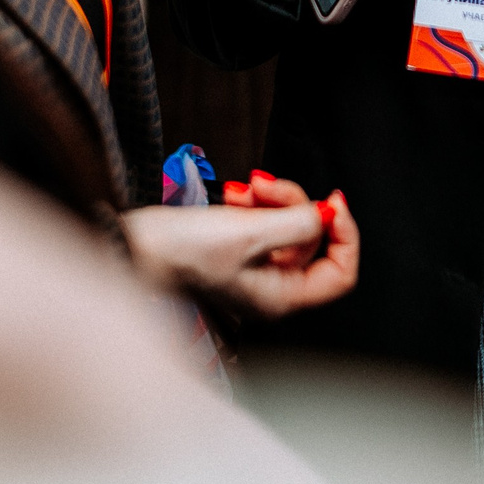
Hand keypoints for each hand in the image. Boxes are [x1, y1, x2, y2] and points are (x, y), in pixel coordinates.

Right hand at [121, 189, 358, 319]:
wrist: (138, 243)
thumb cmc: (183, 251)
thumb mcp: (250, 232)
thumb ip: (299, 223)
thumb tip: (328, 214)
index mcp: (283, 297)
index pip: (341, 273)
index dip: (344, 234)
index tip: (332, 201)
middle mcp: (275, 288)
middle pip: (314, 239)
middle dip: (293, 204)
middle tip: (264, 186)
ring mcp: (258, 268)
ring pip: (291, 224)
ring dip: (271, 198)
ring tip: (243, 190)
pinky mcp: (242, 249)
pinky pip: (268, 220)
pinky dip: (256, 202)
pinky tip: (233, 195)